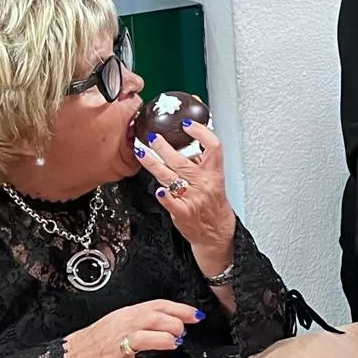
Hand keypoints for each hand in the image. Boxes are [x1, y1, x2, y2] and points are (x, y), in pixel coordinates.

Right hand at [63, 299, 199, 357]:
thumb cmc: (94, 343)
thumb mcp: (118, 322)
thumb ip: (142, 319)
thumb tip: (171, 319)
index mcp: (125, 315)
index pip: (157, 305)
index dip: (180, 309)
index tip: (196, 314)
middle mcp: (121, 328)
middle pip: (153, 318)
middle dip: (174, 323)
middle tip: (183, 331)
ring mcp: (117, 349)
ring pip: (146, 337)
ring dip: (166, 339)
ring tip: (174, 344)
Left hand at [134, 119, 236, 270]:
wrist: (216, 232)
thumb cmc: (213, 204)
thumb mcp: (215, 180)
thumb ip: (202, 163)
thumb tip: (187, 143)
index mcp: (215, 173)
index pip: (213, 146)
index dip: (201, 132)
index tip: (187, 124)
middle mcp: (204, 183)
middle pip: (183, 160)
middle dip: (164, 147)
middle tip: (152, 138)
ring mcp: (193, 198)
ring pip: (170, 177)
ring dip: (153, 163)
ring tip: (141, 152)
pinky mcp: (183, 212)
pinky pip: (170, 201)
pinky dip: (163, 195)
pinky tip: (158, 189)